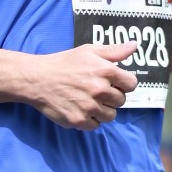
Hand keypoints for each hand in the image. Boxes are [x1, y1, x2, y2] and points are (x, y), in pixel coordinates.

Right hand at [23, 42, 138, 130]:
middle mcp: (100, 90)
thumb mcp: (88, 51)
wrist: (37, 79)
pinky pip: (96, 125)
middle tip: (97, 91)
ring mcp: (89, 107)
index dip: (124, 83)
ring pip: (111, 115)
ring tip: (89, 101)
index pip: (131, 84)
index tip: (114, 82)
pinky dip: (91, 120)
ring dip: (103, 110)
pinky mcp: (78, 120)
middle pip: (121, 100)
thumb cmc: (63, 63)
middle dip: (112, 96)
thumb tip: (134, 45)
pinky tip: (81, 109)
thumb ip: (114, 50)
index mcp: (105, 71)